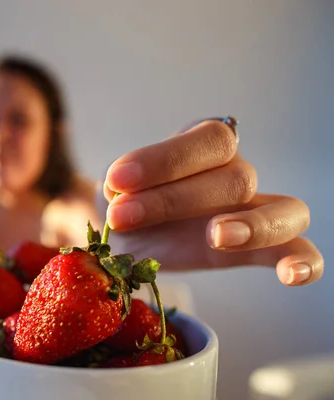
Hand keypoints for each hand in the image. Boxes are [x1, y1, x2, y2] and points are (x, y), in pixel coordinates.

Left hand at [99, 118, 322, 285]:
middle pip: (235, 178)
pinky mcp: (254, 250)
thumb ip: (121, 185)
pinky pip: (295, 250)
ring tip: (214, 236)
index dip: (165, 159)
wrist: (127, 234)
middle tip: (122, 216)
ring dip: (254, 225)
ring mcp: (251, 211)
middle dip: (174, 199)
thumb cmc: (125, 199)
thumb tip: (122, 190)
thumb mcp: (115, 187)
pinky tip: (291, 275)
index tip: (118, 180)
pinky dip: (303, 262)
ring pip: (286, 211)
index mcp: (203, 146)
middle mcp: (234, 172)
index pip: (207, 140)